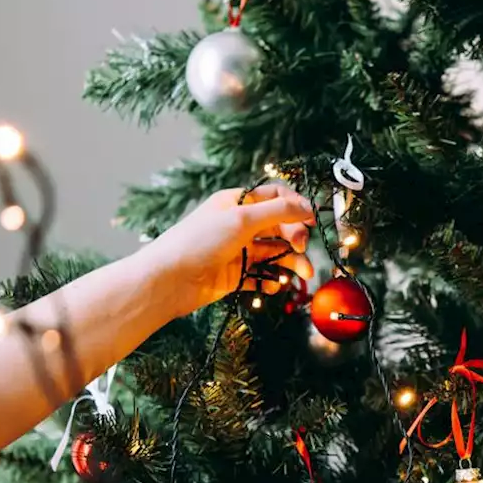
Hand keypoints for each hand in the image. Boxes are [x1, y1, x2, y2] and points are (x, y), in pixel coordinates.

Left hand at [135, 183, 315, 316]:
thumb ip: (278, 212)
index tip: (312, 219)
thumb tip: (306, 207)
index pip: (274, 197)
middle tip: (301, 249)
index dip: (296, 206)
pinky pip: (261, 276)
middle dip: (295, 237)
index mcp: (237, 203)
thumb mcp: (242, 219)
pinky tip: (276, 286)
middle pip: (279, 226)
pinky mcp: (235, 275)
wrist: (170, 279)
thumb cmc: (201, 241)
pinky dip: (272, 281)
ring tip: (304, 275)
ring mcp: (237, 251)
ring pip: (274, 253)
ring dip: (291, 262)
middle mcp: (238, 225)